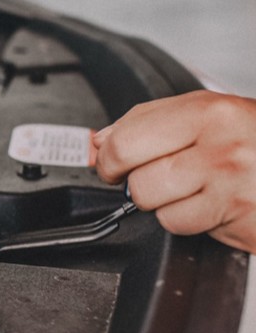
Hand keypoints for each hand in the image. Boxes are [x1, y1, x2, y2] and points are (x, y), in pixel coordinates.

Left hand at [93, 90, 255, 251]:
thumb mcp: (211, 121)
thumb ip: (151, 125)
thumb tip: (97, 142)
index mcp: (209, 109)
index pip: (125, 132)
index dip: (110, 155)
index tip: (114, 162)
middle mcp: (220, 138)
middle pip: (129, 165)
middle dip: (132, 179)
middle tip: (154, 178)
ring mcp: (228, 175)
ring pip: (148, 196)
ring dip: (164, 202)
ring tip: (196, 192)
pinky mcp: (234, 209)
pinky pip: (176, 222)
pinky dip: (188, 222)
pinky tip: (212, 208)